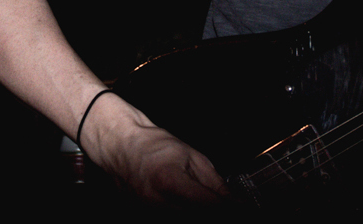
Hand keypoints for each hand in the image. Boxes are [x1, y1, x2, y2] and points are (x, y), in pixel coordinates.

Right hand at [82, 95, 230, 204]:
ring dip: (196, 208)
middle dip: (213, 208)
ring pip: (185, 216)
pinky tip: (186, 202)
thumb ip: (215, 182)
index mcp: (170, 181)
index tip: (240, 206)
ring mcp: (150, 213)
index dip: (228, 207)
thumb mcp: (192, 156)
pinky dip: (183, 210)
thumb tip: (234, 201)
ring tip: (195, 195)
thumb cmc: (152, 146)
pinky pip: (173, 216)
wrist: (122, 147)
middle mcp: (157, 202)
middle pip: (197, 214)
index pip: (209, 205)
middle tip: (219, 199)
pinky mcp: (146, 217)